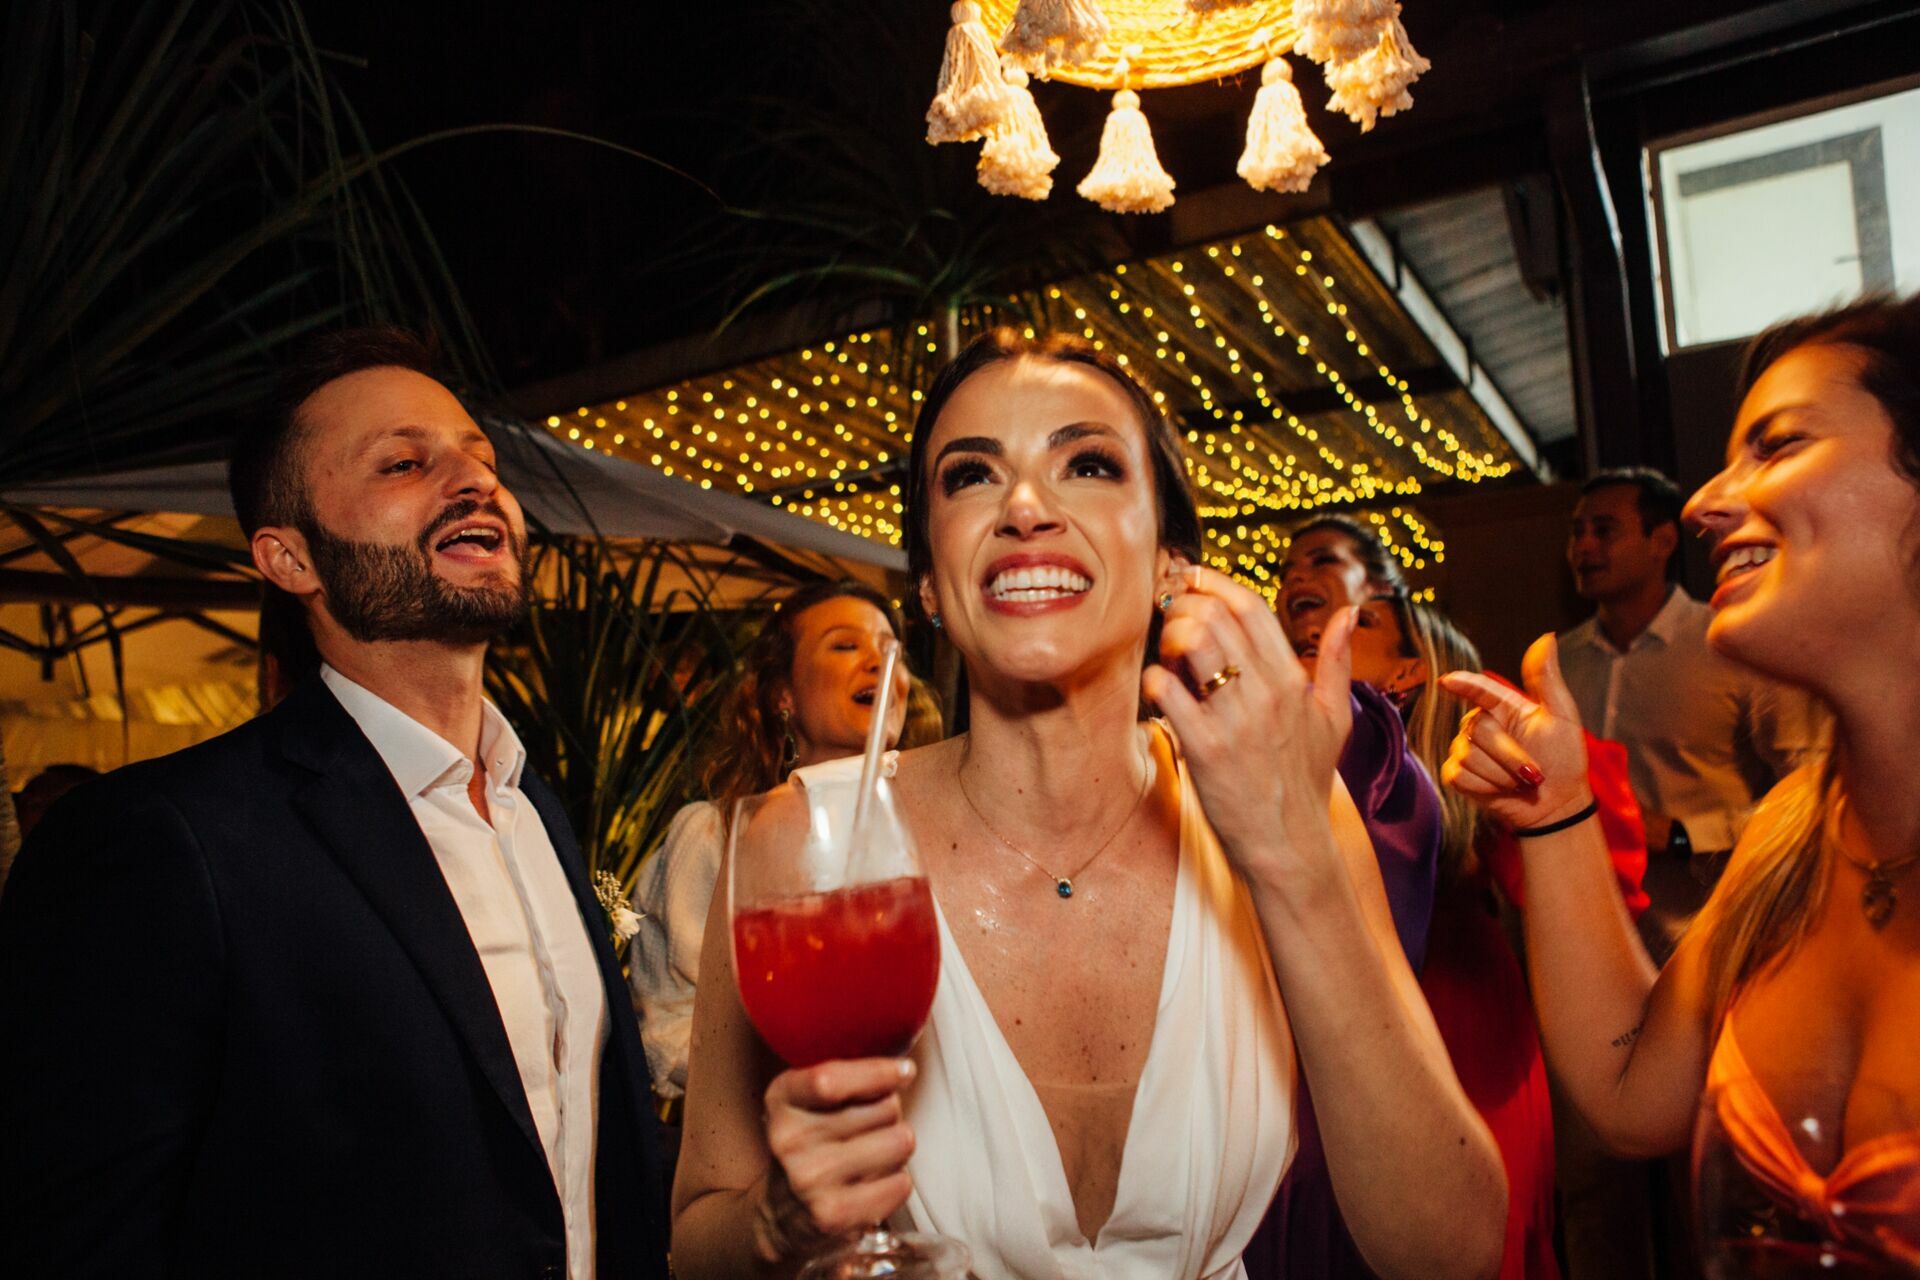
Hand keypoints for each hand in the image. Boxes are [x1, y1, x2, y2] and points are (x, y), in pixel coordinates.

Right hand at [755, 1058, 916, 1259]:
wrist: (783, 1214)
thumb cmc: (812, 1143)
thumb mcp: (810, 1099)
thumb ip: (848, 1076)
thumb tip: (904, 1068)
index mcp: (783, 1099)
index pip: (831, 1080)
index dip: (879, 1072)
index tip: (904, 1072)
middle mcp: (789, 1140)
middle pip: (884, 1108)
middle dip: (890, 1113)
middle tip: (869, 1128)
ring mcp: (809, 1180)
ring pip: (899, 1142)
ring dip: (895, 1148)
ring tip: (871, 1156)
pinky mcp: (833, 1215)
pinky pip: (900, 1183)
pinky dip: (896, 1182)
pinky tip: (872, 1184)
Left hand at [1144, 566, 1354, 872]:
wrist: (1290, 845)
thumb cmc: (1306, 781)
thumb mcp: (1334, 717)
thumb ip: (1337, 661)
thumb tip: (1348, 612)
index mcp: (1293, 679)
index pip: (1250, 607)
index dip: (1214, 583)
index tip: (1191, 577)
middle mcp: (1267, 692)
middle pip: (1215, 616)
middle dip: (1183, 606)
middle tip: (1170, 617)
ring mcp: (1236, 719)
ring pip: (1191, 643)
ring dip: (1168, 637)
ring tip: (1167, 653)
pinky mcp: (1206, 747)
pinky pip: (1168, 691)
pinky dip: (1155, 680)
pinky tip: (1159, 690)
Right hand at [1440, 634, 1592, 830]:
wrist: (1557, 804)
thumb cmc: (1563, 758)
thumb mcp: (1562, 717)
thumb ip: (1546, 679)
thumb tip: (1547, 637)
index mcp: (1502, 705)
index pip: (1478, 689)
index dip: (1463, 684)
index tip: (1449, 681)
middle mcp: (1479, 723)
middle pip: (1478, 730)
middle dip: (1510, 755)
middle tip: (1534, 772)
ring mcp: (1465, 749)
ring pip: (1469, 756)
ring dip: (1501, 775)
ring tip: (1520, 782)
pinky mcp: (1456, 774)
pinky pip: (1461, 775)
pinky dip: (1486, 787)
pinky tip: (1501, 790)